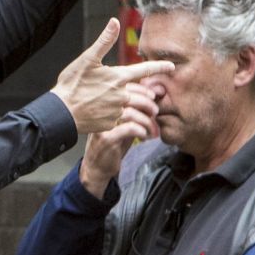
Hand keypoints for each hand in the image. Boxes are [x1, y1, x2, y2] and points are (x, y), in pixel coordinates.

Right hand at [53, 18, 171, 134]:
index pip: (144, 70)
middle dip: (152, 96)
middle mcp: (121, 95)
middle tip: (155, 97)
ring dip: (146, 109)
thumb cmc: (72, 84)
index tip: (172, 66)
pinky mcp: (112, 124)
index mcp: (118, 77)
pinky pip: (125, 121)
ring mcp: (117, 111)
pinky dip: (129, 119)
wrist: (62, 112)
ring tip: (148, 110)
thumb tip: (114, 21)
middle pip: (146, 94)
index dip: (160, 67)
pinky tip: (124, 119)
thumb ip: (104, 41)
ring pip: (138, 109)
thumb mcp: (87, 59)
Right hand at [78, 82, 160, 196]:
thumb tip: (155, 96)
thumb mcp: (126, 123)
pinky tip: (145, 136)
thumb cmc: (114, 143)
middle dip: (147, 104)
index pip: (124, 87)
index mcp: (105, 104)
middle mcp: (101, 111)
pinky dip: (141, 130)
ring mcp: (102, 124)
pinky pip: (128, 128)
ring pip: (129, 113)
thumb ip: (137, 111)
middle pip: (128, 98)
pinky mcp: (105, 138)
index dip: (142, 90)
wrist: (98, 166)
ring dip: (146, 120)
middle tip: (156, 112)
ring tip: (152, 129)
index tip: (154, 96)